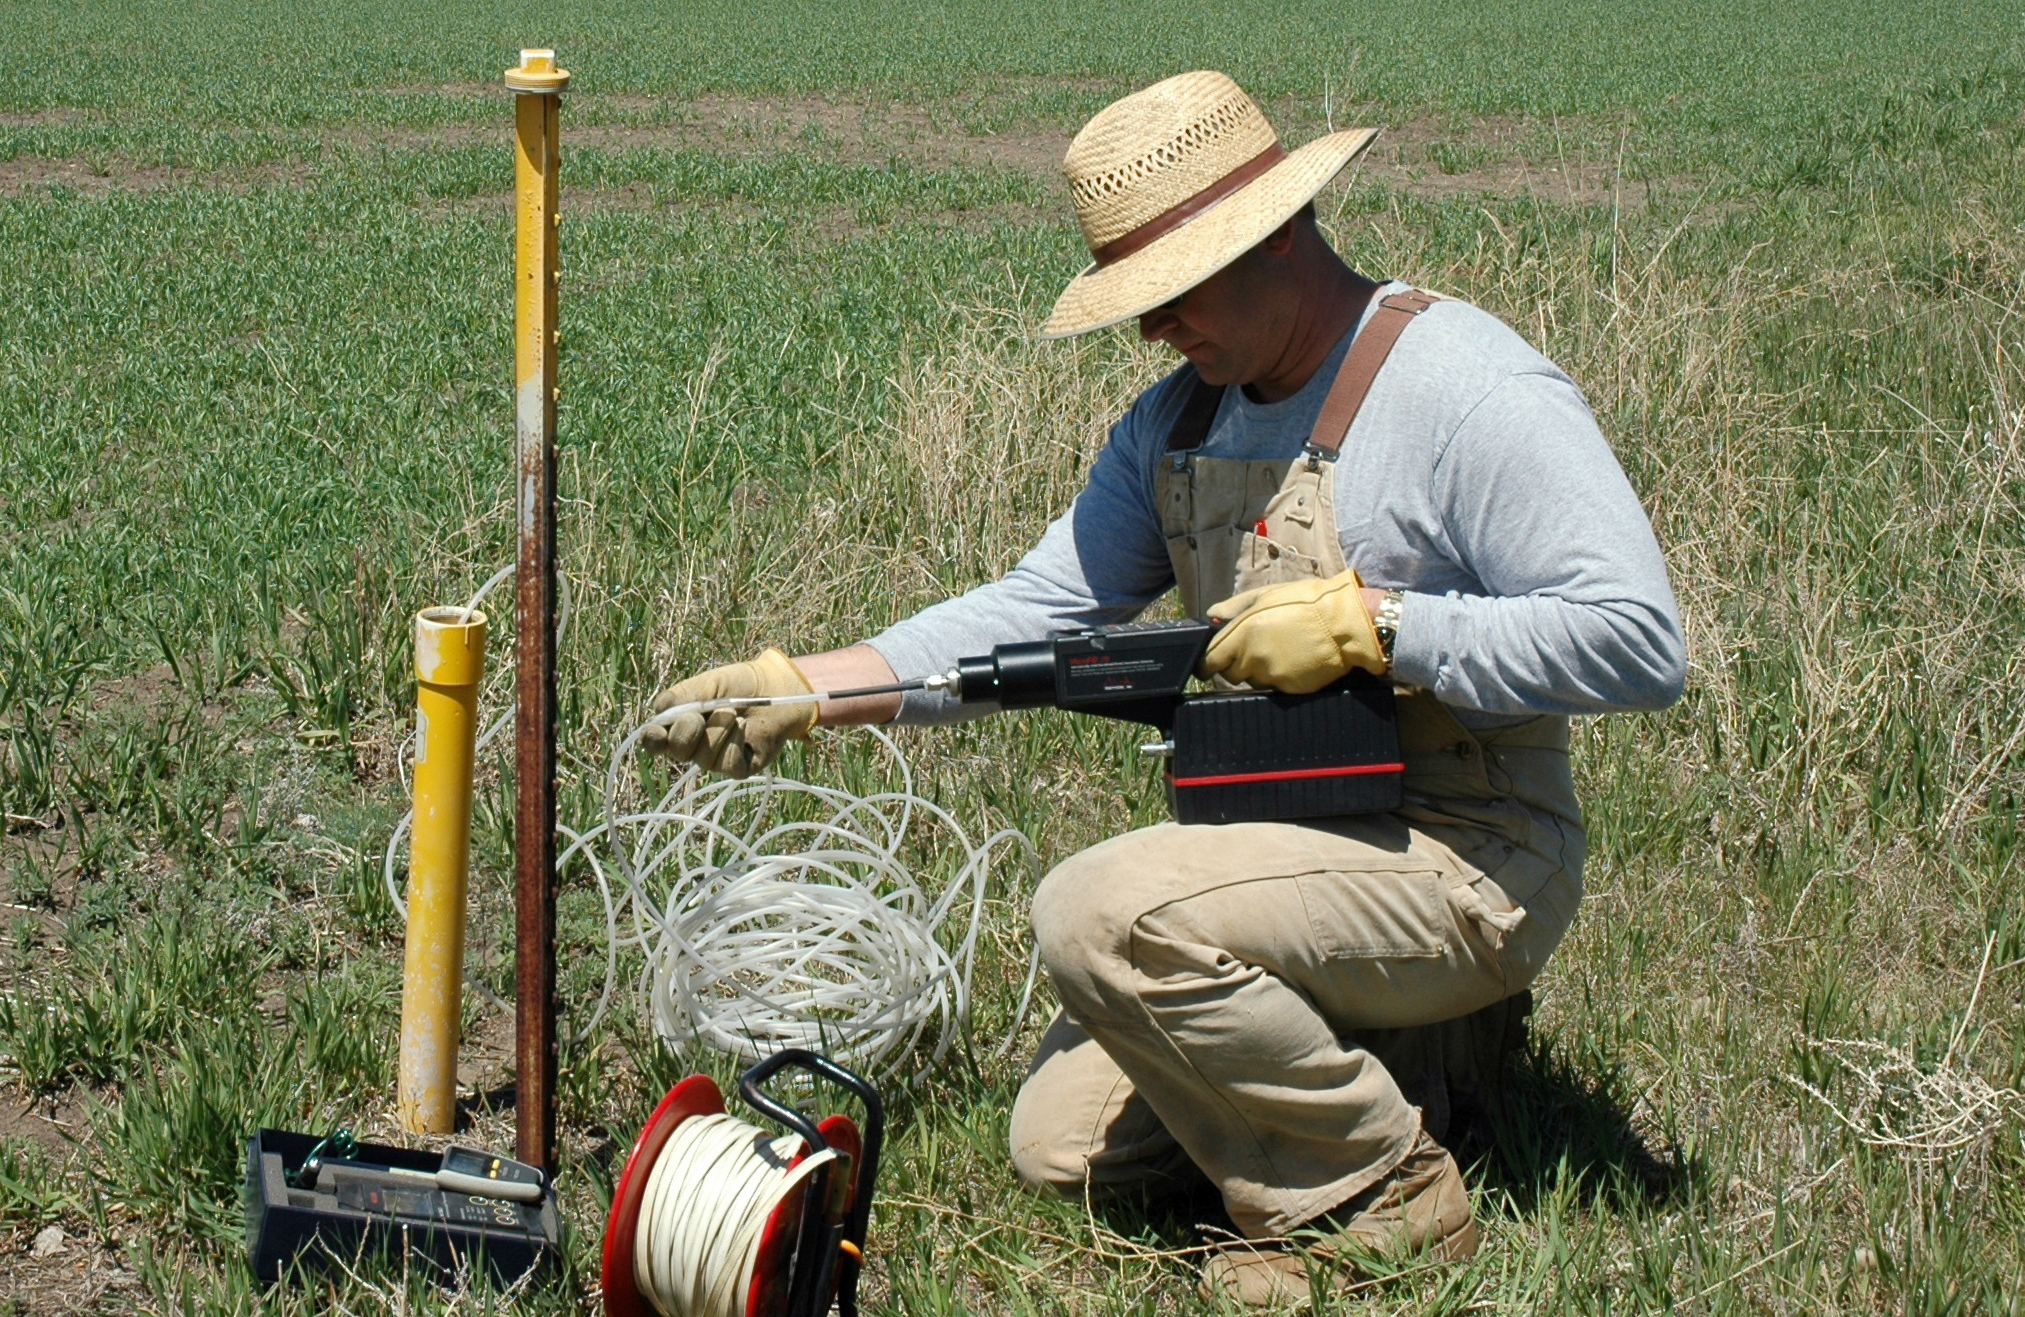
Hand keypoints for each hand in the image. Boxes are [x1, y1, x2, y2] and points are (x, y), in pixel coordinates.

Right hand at [639, 648, 815, 777]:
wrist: (775, 688)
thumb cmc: (738, 685)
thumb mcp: (706, 684)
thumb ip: (681, 696)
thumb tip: (659, 710)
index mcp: (678, 725)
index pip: (655, 741)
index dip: (653, 739)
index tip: (657, 731)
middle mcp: (693, 747)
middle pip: (677, 751)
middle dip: (688, 729)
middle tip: (703, 713)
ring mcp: (714, 760)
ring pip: (704, 758)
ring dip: (720, 730)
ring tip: (735, 714)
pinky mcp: (737, 768)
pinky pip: (728, 763)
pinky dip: (737, 740)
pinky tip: (746, 727)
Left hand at [1202, 569, 1386, 692]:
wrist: (1346, 624)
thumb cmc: (1307, 603)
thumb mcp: (1267, 594)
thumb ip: (1234, 607)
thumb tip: (1211, 616)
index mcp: (1243, 633)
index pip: (1210, 661)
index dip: (1206, 663)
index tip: (1208, 663)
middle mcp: (1254, 658)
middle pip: (1230, 673)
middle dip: (1235, 664)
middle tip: (1253, 649)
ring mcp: (1272, 676)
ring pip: (1253, 681)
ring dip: (1257, 671)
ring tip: (1279, 651)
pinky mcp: (1290, 688)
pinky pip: (1274, 686)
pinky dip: (1278, 677)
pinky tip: (1293, 660)